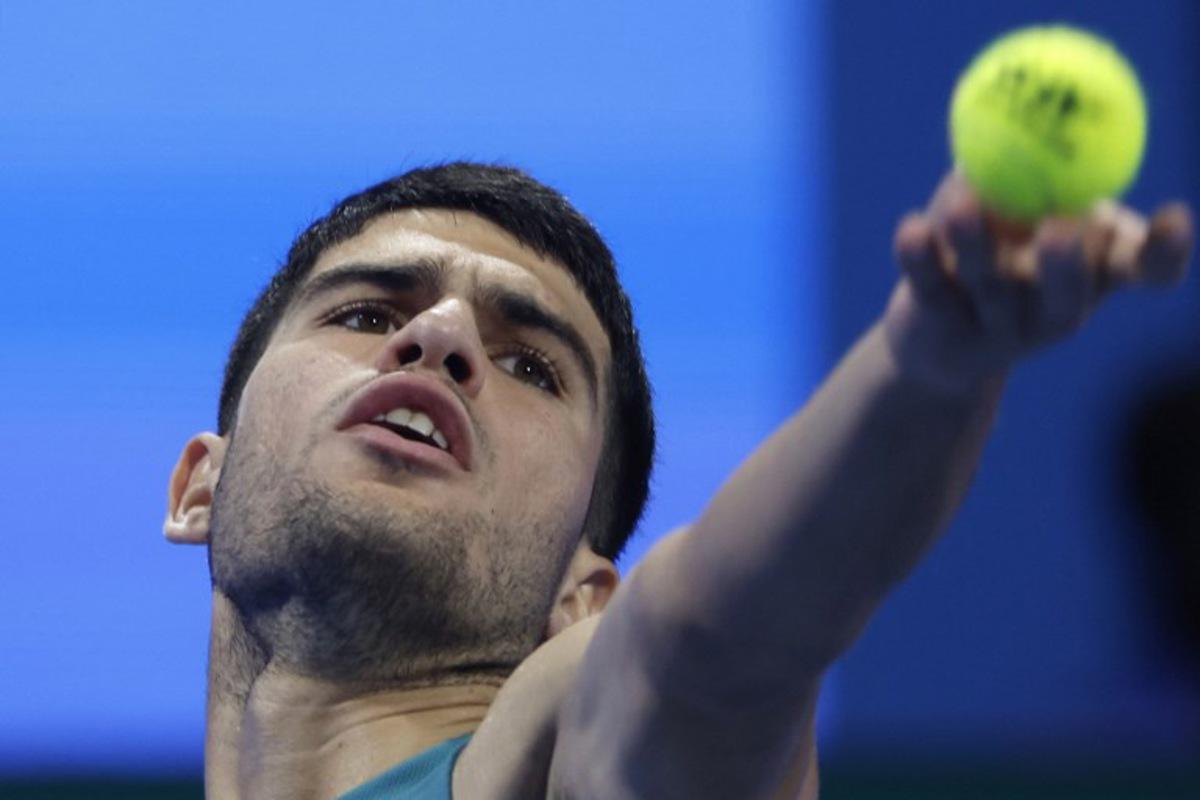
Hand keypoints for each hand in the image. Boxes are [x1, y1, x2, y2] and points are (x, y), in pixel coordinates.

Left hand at [882, 170, 1193, 396]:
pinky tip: (911, 228)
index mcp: (1094, 276)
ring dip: (974, 243)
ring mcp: (998, 329)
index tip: (1173, 219)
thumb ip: (1039, 161)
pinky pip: (930, 290)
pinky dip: (919, 258)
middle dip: (1067, 265)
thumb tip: (1036, 92)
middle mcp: (1054, 309)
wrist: (938, 336)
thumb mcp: (1029, 200)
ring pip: (989, 287)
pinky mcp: (940, 332)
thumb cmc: (999, 249)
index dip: (1164, 252)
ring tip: (960, 204)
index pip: (1144, 271)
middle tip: (1060, 228)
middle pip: (1067, 295)